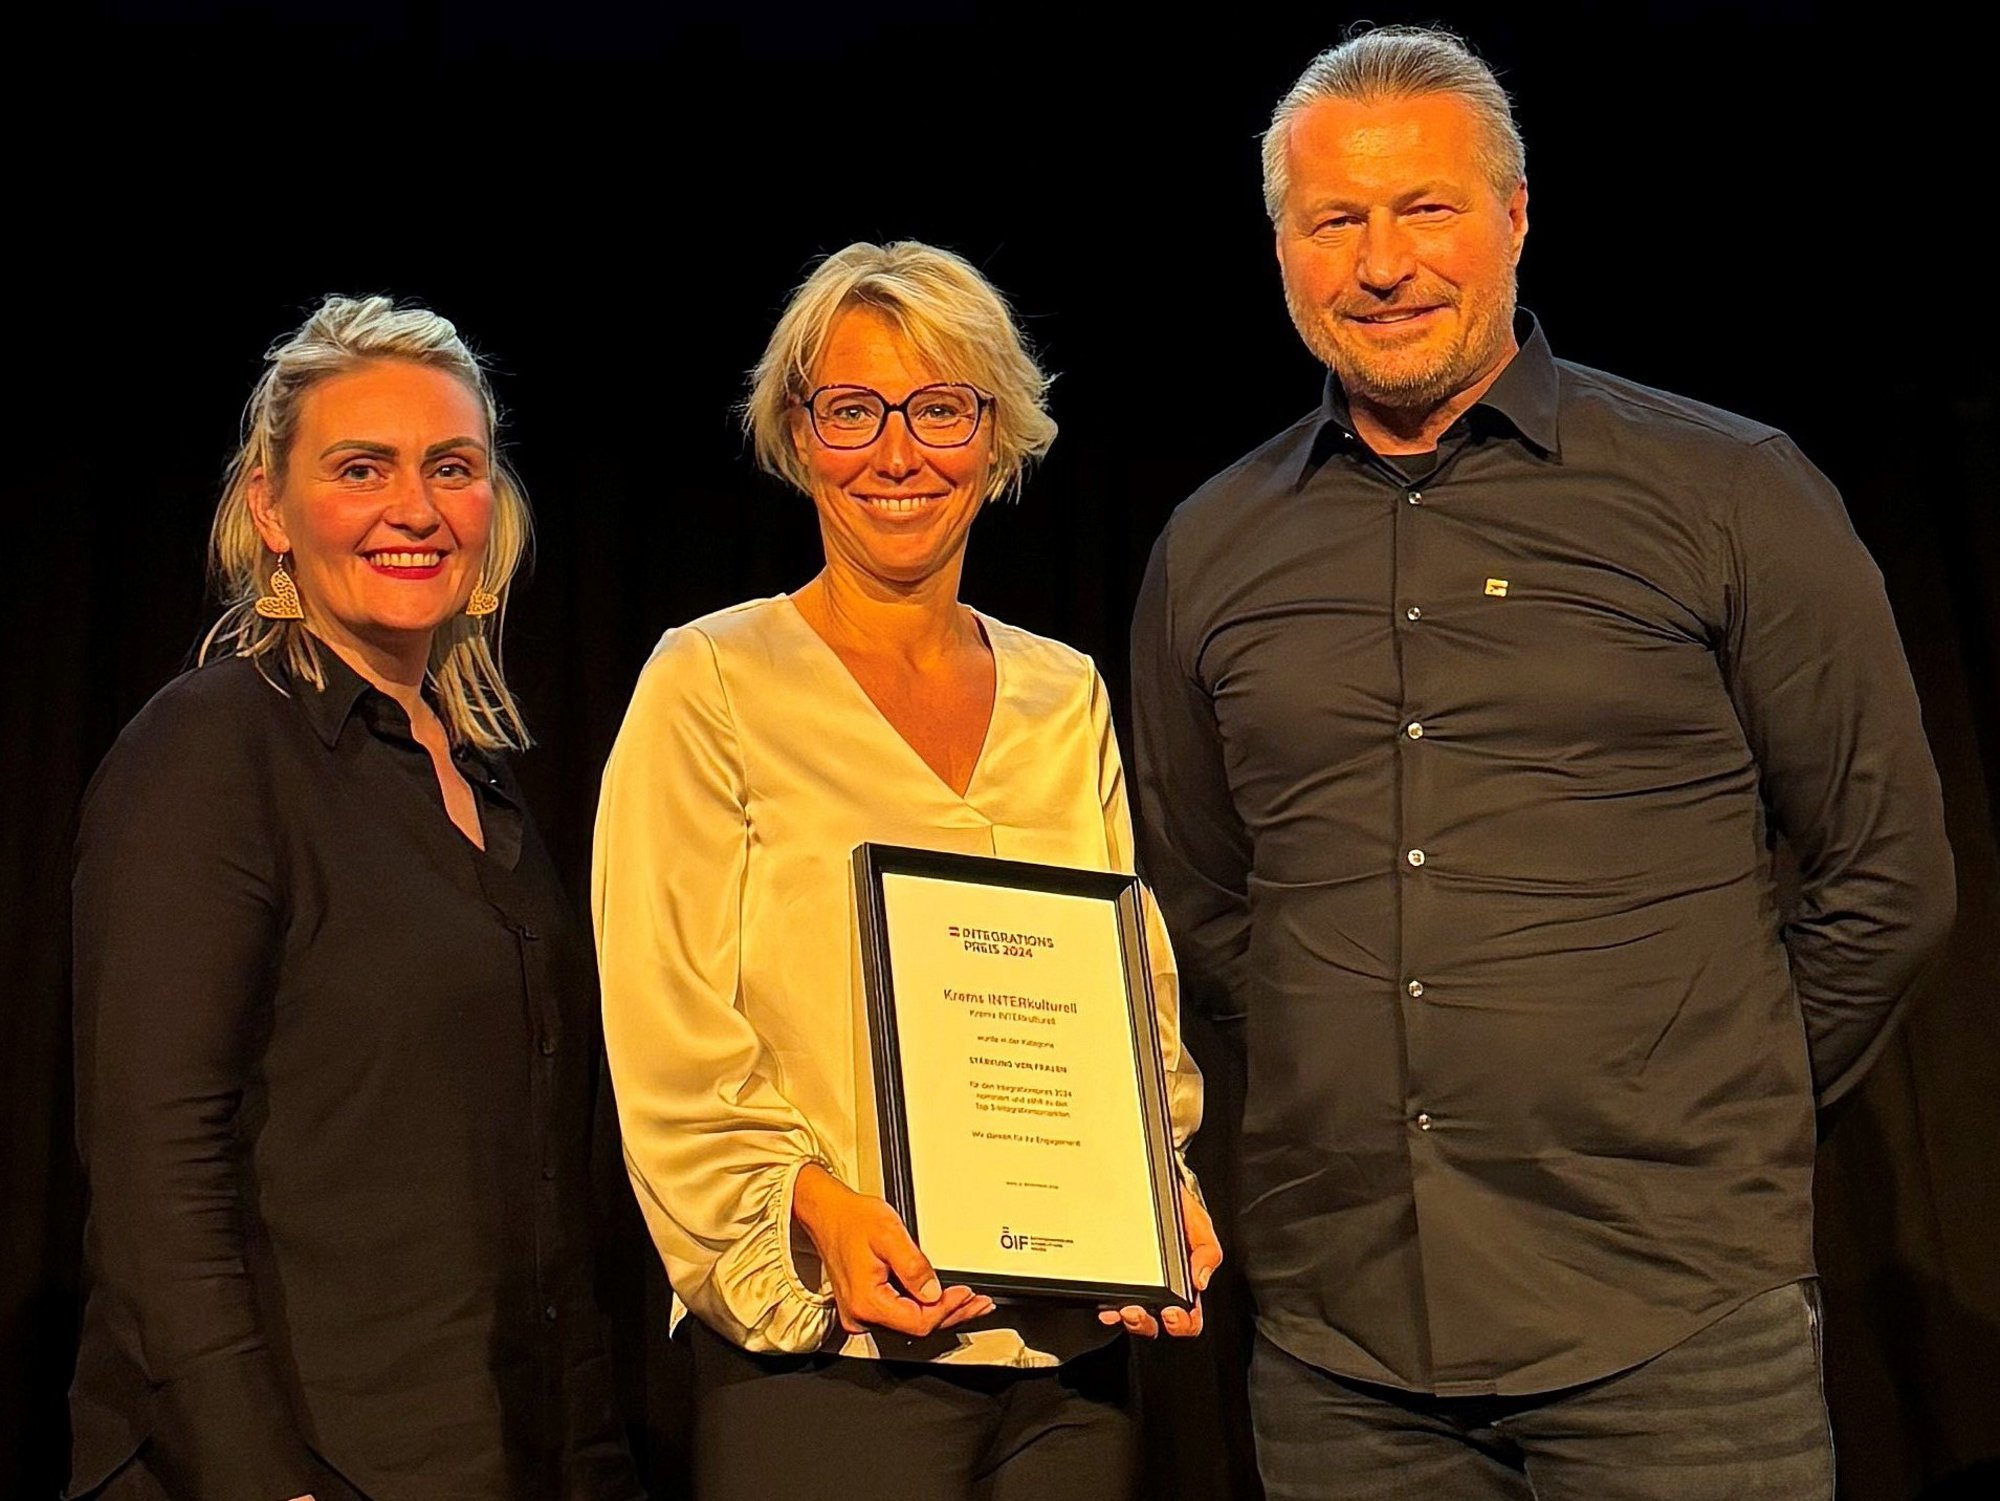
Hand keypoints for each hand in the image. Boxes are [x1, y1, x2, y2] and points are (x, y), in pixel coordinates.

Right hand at [792, 1164, 994, 1336]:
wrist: (827, 1213)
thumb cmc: (852, 1219)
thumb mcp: (889, 1234)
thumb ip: (913, 1266)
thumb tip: (934, 1293)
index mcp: (867, 1301)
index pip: (919, 1321)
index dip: (947, 1309)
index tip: (966, 1292)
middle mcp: (862, 1315)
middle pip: (918, 1326)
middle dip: (952, 1313)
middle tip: (979, 1302)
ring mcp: (862, 1312)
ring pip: (912, 1322)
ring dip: (942, 1312)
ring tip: (969, 1302)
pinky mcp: (866, 1305)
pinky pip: (902, 1313)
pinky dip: (926, 1307)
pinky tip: (943, 1300)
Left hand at [1098, 1182, 1221, 1337]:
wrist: (1152, 1182)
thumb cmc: (1179, 1208)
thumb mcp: (1200, 1226)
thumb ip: (1207, 1251)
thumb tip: (1200, 1281)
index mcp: (1184, 1284)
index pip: (1188, 1318)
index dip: (1183, 1324)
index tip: (1174, 1313)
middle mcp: (1159, 1290)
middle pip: (1155, 1324)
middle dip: (1147, 1325)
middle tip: (1139, 1311)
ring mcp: (1134, 1286)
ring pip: (1131, 1318)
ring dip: (1127, 1320)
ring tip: (1123, 1308)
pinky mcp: (1113, 1277)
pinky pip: (1109, 1300)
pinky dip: (1107, 1308)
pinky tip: (1106, 1306)